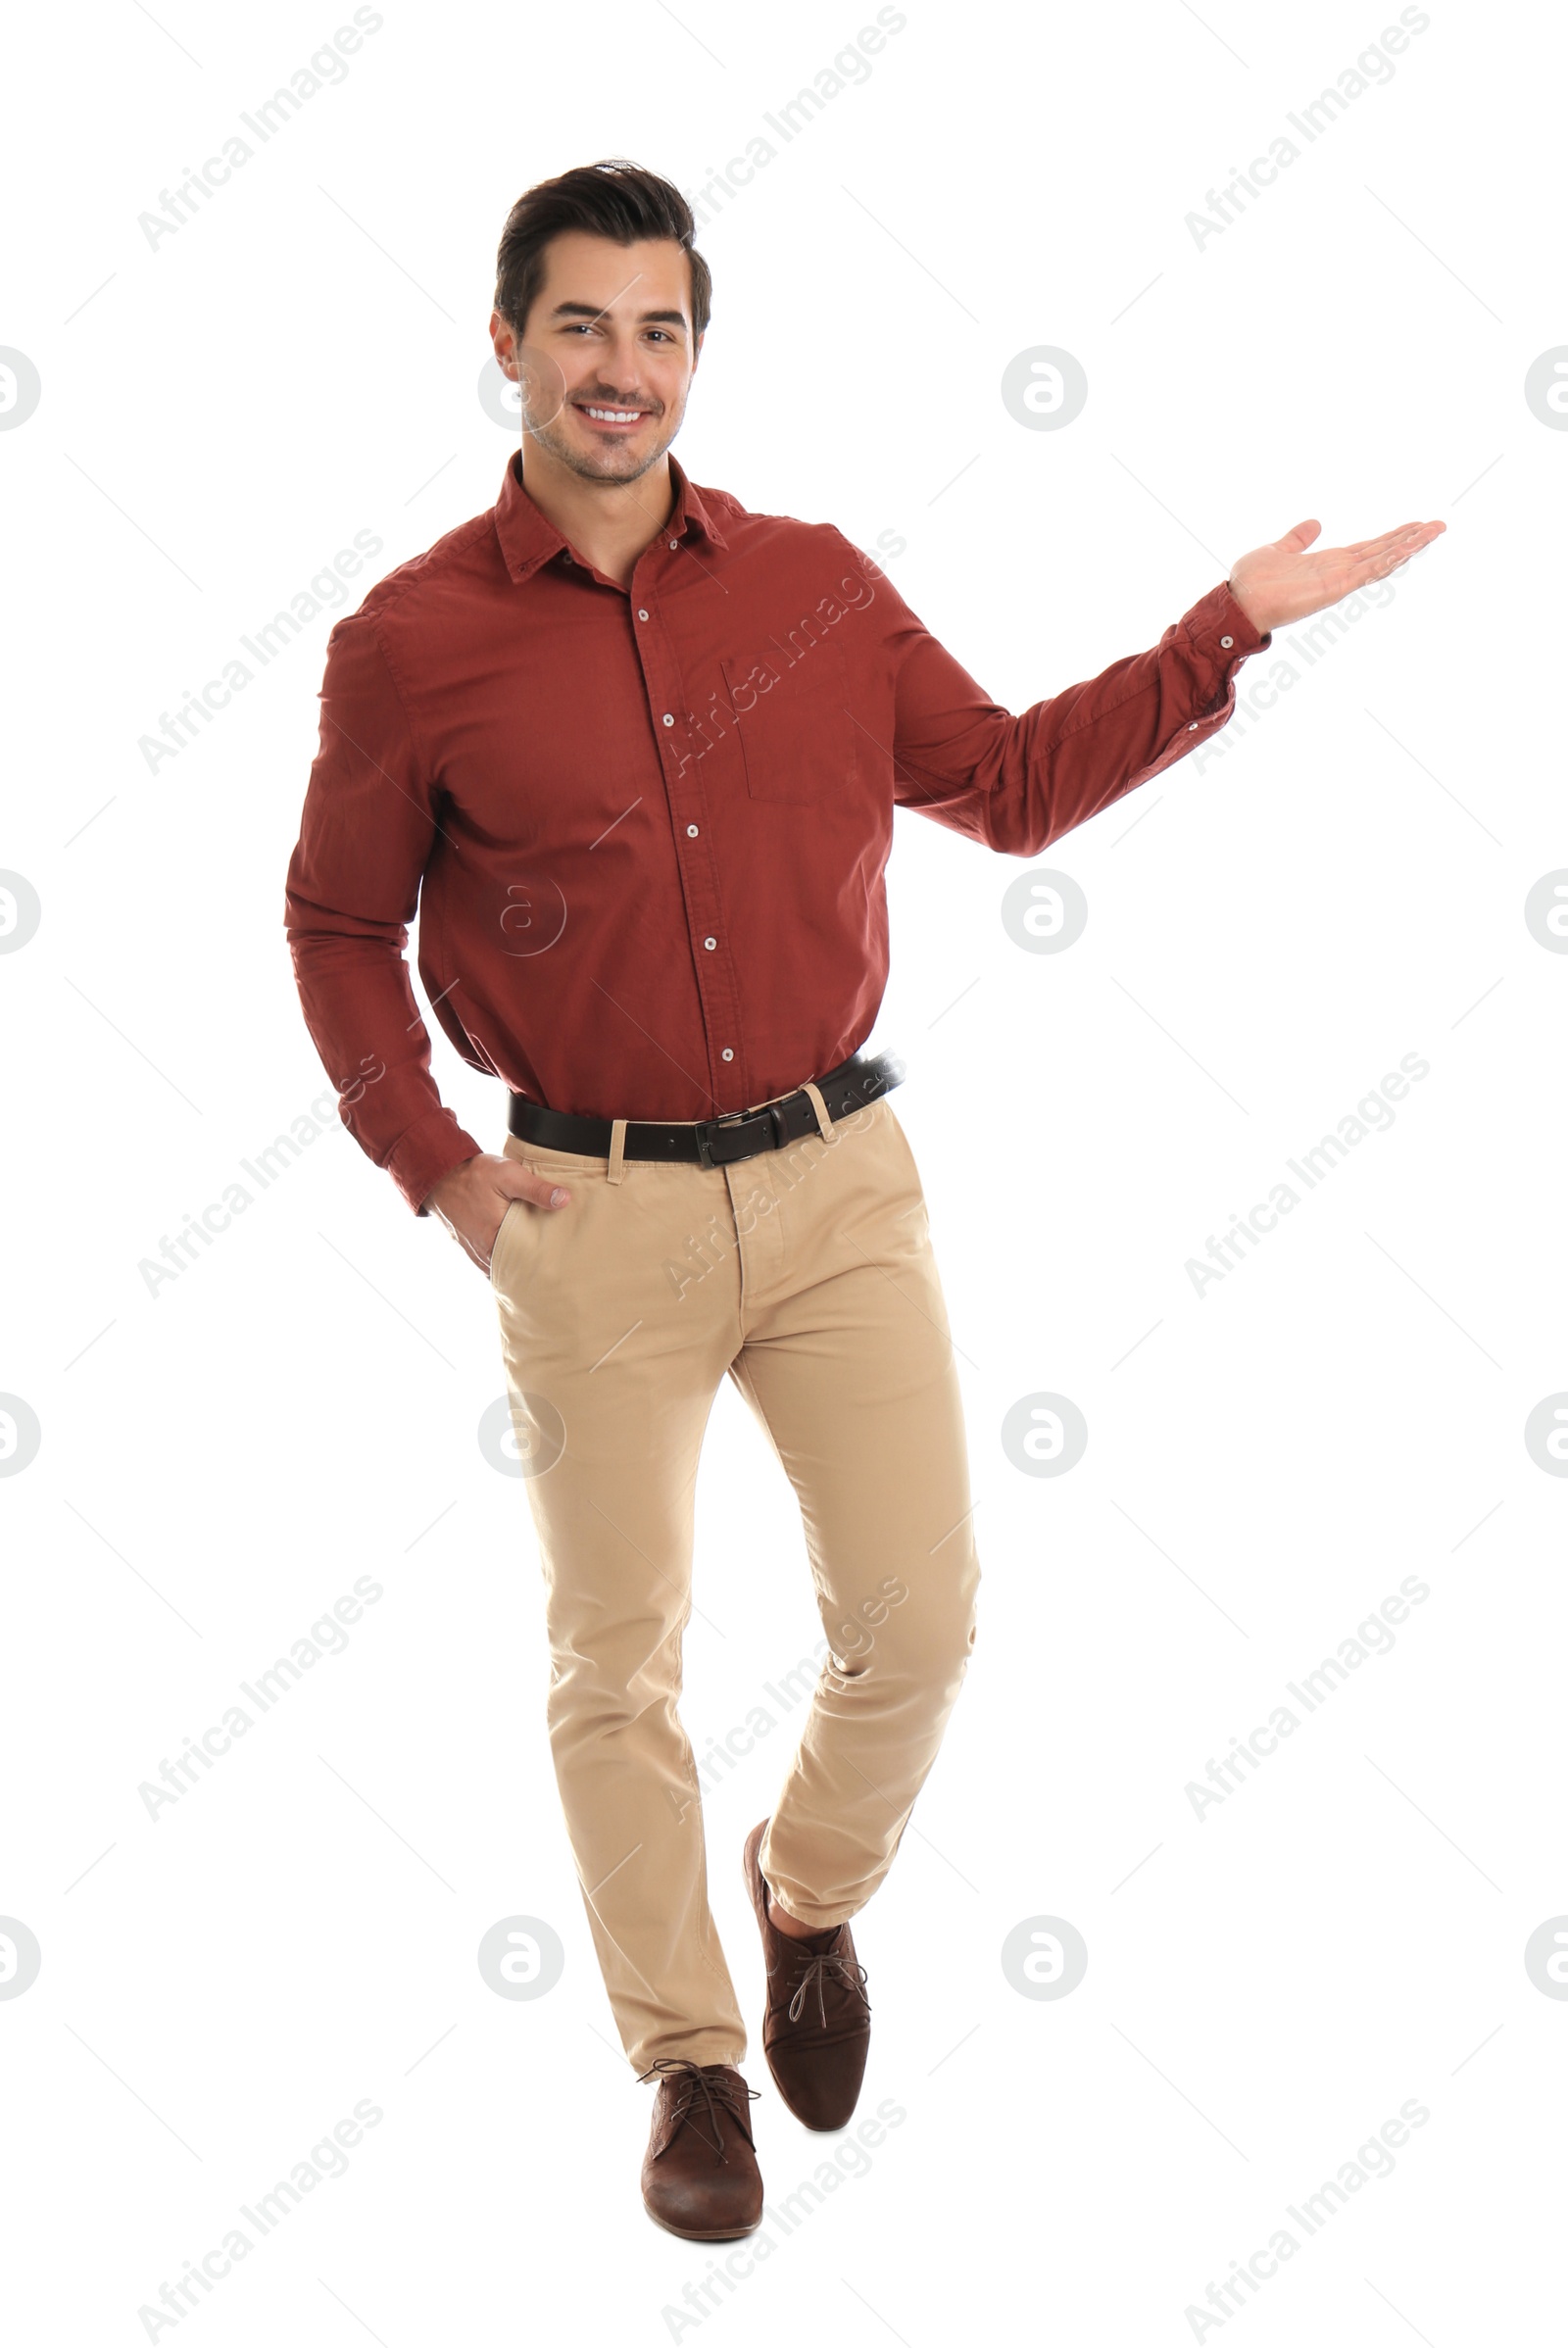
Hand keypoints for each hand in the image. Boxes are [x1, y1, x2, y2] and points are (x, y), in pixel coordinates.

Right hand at [425, 1151, 571, 1275]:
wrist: (441, 1176)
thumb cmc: (473, 1176)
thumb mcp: (508, 1175)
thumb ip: (536, 1189)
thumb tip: (564, 1200)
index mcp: (496, 1240)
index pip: (529, 1261)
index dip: (546, 1257)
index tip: (562, 1254)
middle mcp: (485, 1254)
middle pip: (517, 1267)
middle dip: (535, 1264)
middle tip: (556, 1258)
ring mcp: (477, 1255)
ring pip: (505, 1266)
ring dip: (520, 1262)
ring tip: (540, 1256)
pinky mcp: (472, 1250)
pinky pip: (494, 1263)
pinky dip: (506, 1259)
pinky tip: (520, 1251)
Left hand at [1228, 516, 1445, 635]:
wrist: (1237, 602)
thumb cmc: (1252, 581)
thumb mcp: (1278, 549)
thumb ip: (1298, 539)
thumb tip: (1314, 523)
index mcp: (1328, 563)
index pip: (1368, 547)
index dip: (1393, 536)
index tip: (1415, 525)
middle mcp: (1338, 572)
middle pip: (1382, 551)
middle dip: (1411, 539)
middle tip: (1439, 525)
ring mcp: (1338, 581)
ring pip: (1382, 560)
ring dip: (1408, 546)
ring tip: (1434, 531)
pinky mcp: (1334, 589)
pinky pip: (1367, 572)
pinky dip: (1388, 559)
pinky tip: (1408, 547)